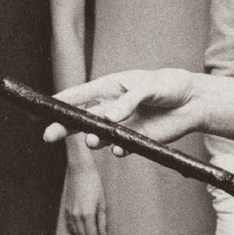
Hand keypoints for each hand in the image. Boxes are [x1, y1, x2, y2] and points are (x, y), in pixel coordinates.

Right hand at [42, 70, 233, 151]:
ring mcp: (121, 125)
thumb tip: (109, 117)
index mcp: (110, 87)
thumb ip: (128, 101)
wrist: (193, 103)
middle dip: (63, 127)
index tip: (40, 109)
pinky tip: (118, 149)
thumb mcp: (149, 86)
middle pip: (81, 118)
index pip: (80, 94)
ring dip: (92, 139)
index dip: (59, 101)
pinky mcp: (135, 140)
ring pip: (98, 135)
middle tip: (48, 135)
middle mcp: (111, 107)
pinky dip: (116, 149)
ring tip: (91, 141)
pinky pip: (120, 147)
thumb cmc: (169, 85)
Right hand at [62, 160, 107, 234]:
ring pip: (76, 233)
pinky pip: (70, 226)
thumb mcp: (102, 203)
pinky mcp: (66, 210)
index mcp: (87, 214)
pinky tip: (84, 228)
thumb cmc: (94, 185)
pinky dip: (77, 231)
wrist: (81, 171)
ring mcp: (70, 213)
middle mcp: (76, 216)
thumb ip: (102, 221)